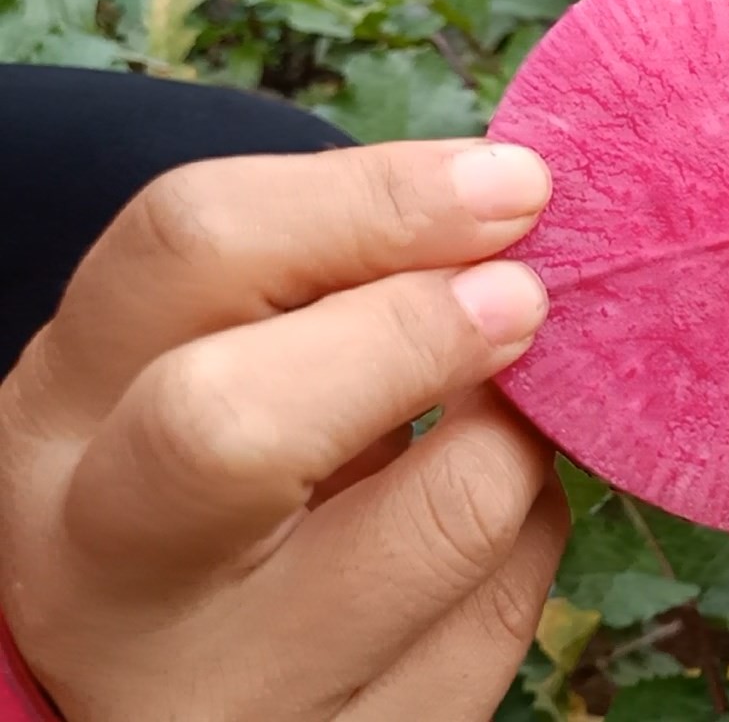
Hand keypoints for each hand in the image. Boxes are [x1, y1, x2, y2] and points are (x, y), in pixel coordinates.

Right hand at [0, 140, 569, 721]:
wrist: (175, 695)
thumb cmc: (217, 484)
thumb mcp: (219, 362)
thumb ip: (331, 277)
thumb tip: (508, 203)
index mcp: (64, 422)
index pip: (188, 252)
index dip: (376, 198)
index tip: (511, 185)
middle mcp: (112, 565)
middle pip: (236, 423)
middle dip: (419, 332)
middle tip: (528, 296)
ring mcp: (233, 686)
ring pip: (445, 522)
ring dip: (522, 434)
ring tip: (513, 408)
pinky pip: (515, 604)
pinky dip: (535, 526)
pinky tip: (489, 518)